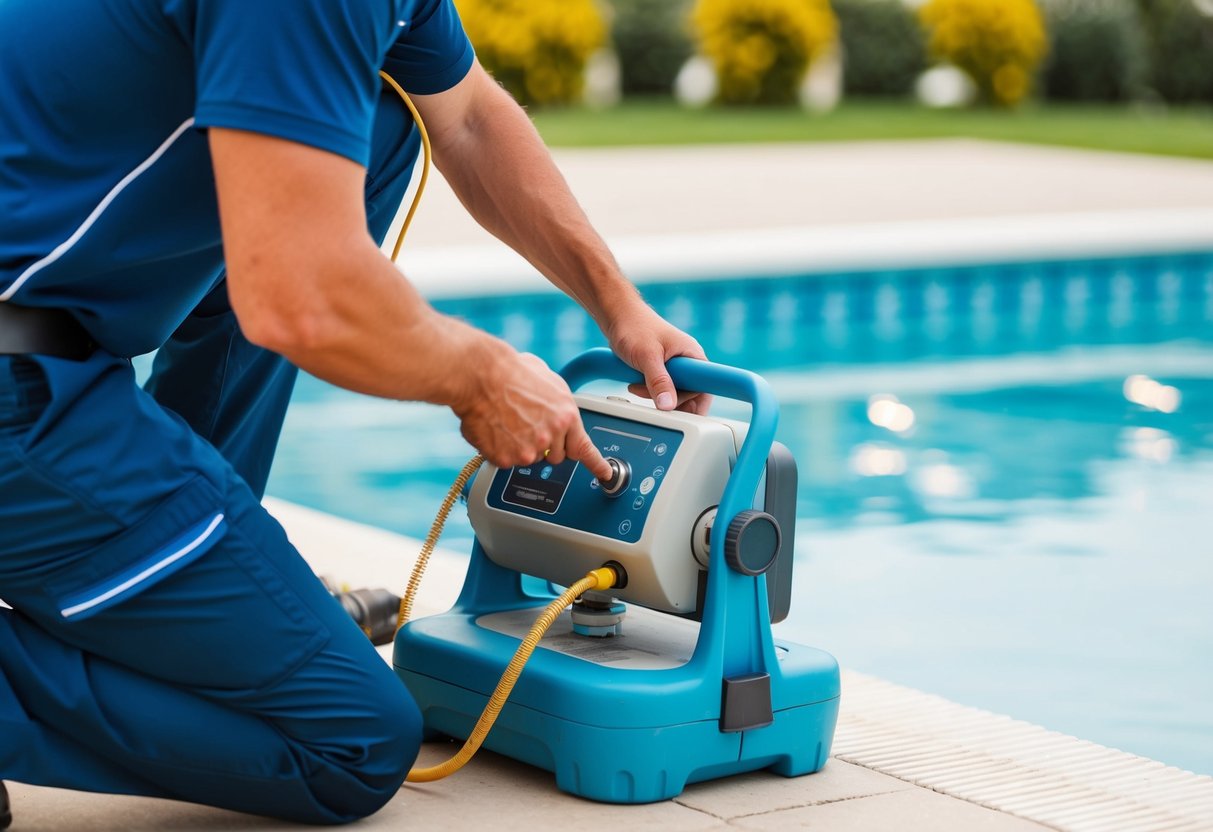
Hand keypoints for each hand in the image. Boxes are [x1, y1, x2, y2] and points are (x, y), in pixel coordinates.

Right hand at [452, 347, 613, 481]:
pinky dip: (501, 450)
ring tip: (509, 421)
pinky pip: (507, 461)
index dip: (596, 464)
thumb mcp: (550, 381)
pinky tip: (496, 429)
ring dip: (522, 446)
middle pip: (556, 456)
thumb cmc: (511, 372)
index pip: (585, 448)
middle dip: (547, 446)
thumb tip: (557, 410)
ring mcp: (528, 450)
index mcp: (566, 416)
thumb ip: (560, 404)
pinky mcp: (506, 458)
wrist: (480, 375)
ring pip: (530, 458)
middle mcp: (550, 436)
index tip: (605, 474)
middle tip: (529, 426)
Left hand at [604, 301, 710, 415]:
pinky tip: (635, 384)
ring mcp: (674, 365)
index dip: (696, 403)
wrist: (616, 315)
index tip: (683, 415)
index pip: (706, 387)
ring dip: (655, 395)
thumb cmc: (634, 327)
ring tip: (637, 386)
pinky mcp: (661, 368)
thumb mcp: (647, 357)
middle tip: (649, 396)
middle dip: (668, 399)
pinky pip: (660, 387)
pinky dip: (648, 390)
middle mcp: (687, 360)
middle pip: (689, 394)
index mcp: (692, 354)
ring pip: (672, 392)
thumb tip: (668, 405)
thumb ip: (658, 381)